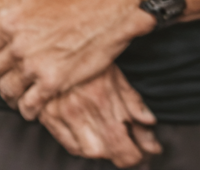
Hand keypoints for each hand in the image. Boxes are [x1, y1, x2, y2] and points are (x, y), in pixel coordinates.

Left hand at [0, 0, 154, 118]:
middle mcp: (18, 43)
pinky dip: (29, 109)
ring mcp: (33, 64)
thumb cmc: (85, 0)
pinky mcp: (52, 82)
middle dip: (1, 75)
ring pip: (8, 90)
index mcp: (12, 20)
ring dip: (13, 95)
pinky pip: (28, 106)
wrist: (116, 8)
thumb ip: (18, 17)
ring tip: (22, 94)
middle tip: (11, 77)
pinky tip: (36, 105)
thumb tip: (5, 28)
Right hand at [39, 65, 161, 167]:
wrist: (56, 44)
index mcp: (102, 101)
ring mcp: (63, 117)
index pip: (122, 145)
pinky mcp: (49, 118)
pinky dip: (84, 147)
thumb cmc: (92, 56)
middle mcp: (81, 113)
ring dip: (105, 151)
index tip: (150, 151)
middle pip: (107, 152)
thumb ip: (133, 101)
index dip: (138, 154)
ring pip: (88, 151)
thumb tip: (150, 122)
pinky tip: (95, 139)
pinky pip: (69, 145)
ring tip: (117, 141)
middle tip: (137, 149)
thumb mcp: (117, 73)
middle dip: (125, 155)